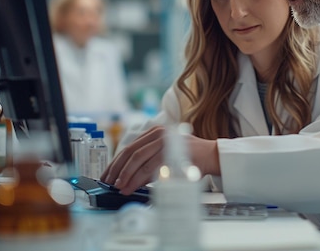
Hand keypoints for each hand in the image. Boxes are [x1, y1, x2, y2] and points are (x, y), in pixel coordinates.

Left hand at [100, 125, 220, 194]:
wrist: (212, 156)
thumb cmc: (188, 158)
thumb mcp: (165, 155)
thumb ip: (148, 160)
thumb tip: (126, 177)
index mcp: (155, 132)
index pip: (129, 147)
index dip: (116, 162)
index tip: (107, 175)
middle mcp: (159, 133)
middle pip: (131, 152)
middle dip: (117, 169)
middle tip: (109, 183)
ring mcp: (166, 141)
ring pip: (139, 159)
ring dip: (127, 175)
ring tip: (120, 187)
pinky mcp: (172, 151)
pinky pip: (151, 166)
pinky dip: (139, 178)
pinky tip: (132, 186)